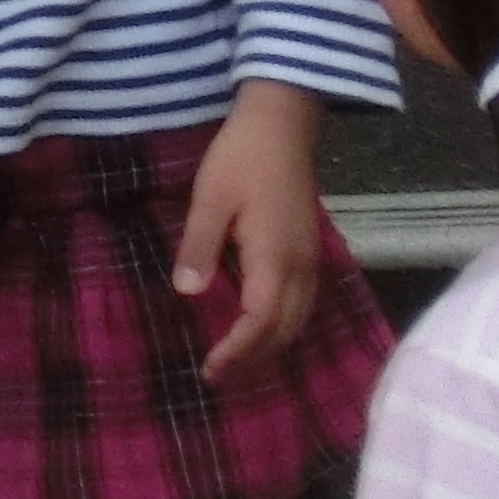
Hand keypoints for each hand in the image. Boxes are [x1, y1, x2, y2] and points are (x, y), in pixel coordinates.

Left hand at [174, 79, 327, 379]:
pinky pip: (302, 303)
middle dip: (253, 358)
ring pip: (298, 320)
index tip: (211, 369)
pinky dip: (282, 324)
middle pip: (283, 330)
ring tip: (236, 359)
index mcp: (275, 259)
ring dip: (270, 344)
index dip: (237, 351)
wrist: (282, 123)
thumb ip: (199, 246)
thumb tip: (188, 293)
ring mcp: (310, 259)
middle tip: (218, 375)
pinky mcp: (310, 250)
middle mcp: (301, 268)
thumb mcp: (210, 197)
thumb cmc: (241, 157)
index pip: (260, 323)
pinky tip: (259, 324)